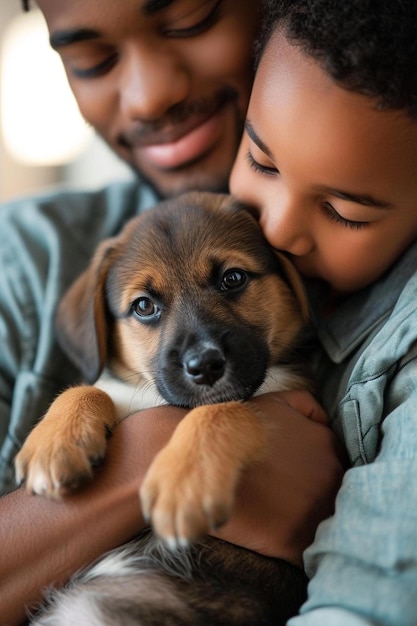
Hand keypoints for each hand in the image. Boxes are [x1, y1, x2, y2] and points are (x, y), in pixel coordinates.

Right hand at [215, 391, 345, 566]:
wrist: (207, 460)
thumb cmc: (240, 429)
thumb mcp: (277, 403)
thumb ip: (308, 406)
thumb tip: (324, 422)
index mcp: (327, 446)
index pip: (335, 463)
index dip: (315, 471)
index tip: (296, 475)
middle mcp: (331, 477)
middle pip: (335, 492)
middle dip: (315, 495)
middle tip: (287, 496)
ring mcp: (317, 511)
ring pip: (326, 521)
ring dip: (311, 521)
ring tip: (282, 517)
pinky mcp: (297, 541)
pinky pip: (309, 551)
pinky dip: (298, 548)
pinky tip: (278, 538)